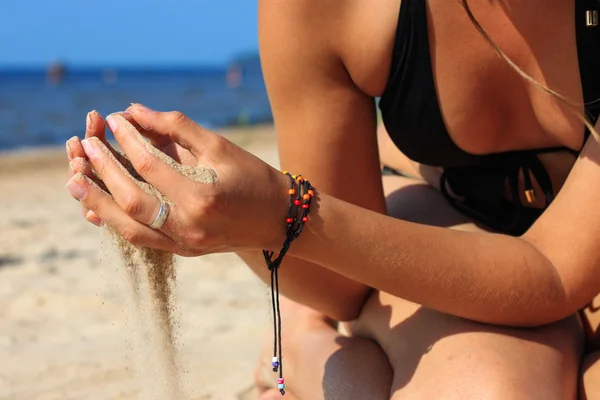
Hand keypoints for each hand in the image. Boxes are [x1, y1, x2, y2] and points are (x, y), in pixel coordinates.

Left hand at [66, 104, 288, 255]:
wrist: (279, 219)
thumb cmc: (254, 177)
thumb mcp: (220, 146)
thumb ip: (176, 126)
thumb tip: (134, 111)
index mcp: (203, 195)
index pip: (151, 165)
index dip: (128, 139)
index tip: (113, 120)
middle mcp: (190, 225)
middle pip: (131, 199)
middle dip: (103, 170)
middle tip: (83, 146)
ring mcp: (185, 243)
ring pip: (128, 227)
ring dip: (98, 202)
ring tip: (75, 180)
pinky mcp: (184, 251)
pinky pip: (140, 240)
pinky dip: (116, 222)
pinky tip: (98, 206)